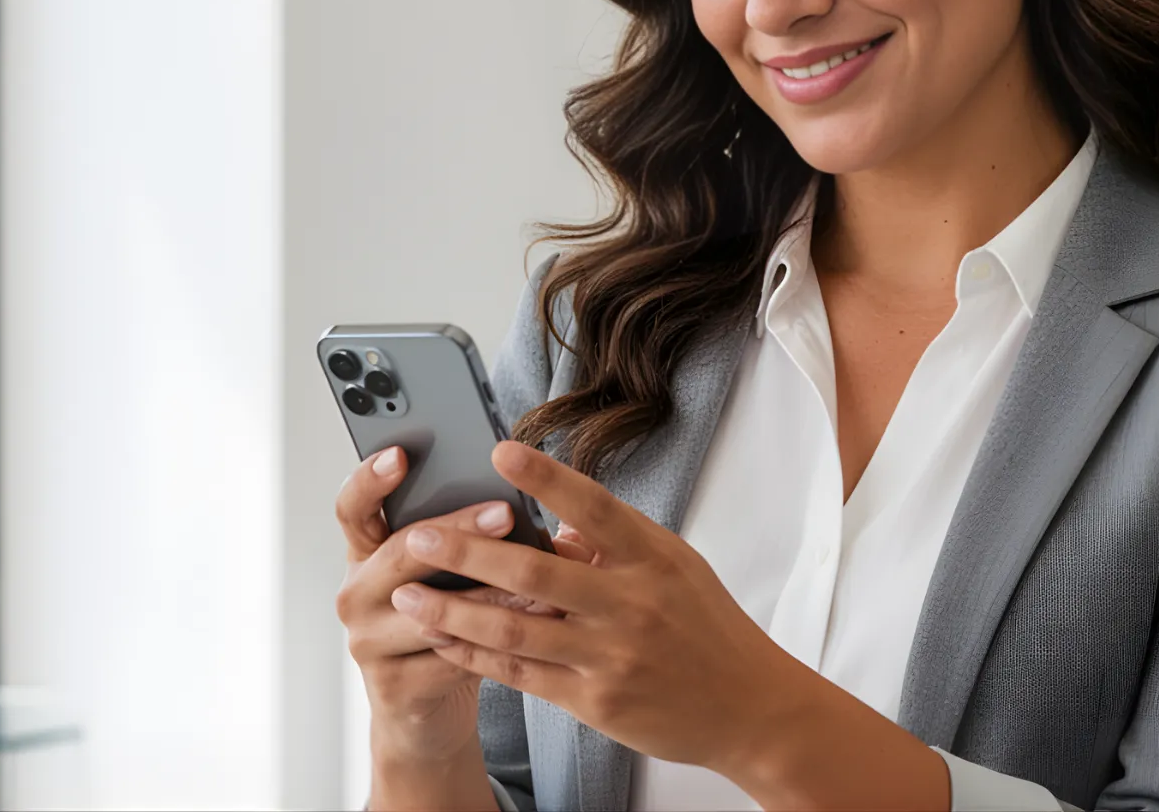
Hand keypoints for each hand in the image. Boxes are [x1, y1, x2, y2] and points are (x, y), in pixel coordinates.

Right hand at [334, 445, 597, 767]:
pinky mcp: (393, 687)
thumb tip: (513, 499)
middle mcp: (356, 594)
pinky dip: (495, 642)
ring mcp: (367, 642)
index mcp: (365, 555)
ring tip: (539, 578)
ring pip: (430, 611)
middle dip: (457, 530)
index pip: (353, 509)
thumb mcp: (447, 575)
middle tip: (505, 513)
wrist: (429, 708)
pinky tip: (534, 629)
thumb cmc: (449, 621)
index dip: (370, 480)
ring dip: (490, 594)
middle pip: (399, 552)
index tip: (400, 455)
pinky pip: (450, 657)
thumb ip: (459, 540)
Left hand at [389, 440, 819, 780]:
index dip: (545, 476)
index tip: (499, 450)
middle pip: (534, 571)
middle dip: (467, 552)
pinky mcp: (595, 701)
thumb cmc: (710, 629)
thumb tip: (554, 526)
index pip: (593, 507)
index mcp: (653, 559)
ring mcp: (610, 655)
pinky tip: (443, 641)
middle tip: (418, 536)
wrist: (751, 708)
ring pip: (513, 628)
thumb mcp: (675, 567)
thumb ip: (616, 543)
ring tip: (407, 595)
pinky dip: (475, 656)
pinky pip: (520, 674)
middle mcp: (631, 604)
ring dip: (453, 611)